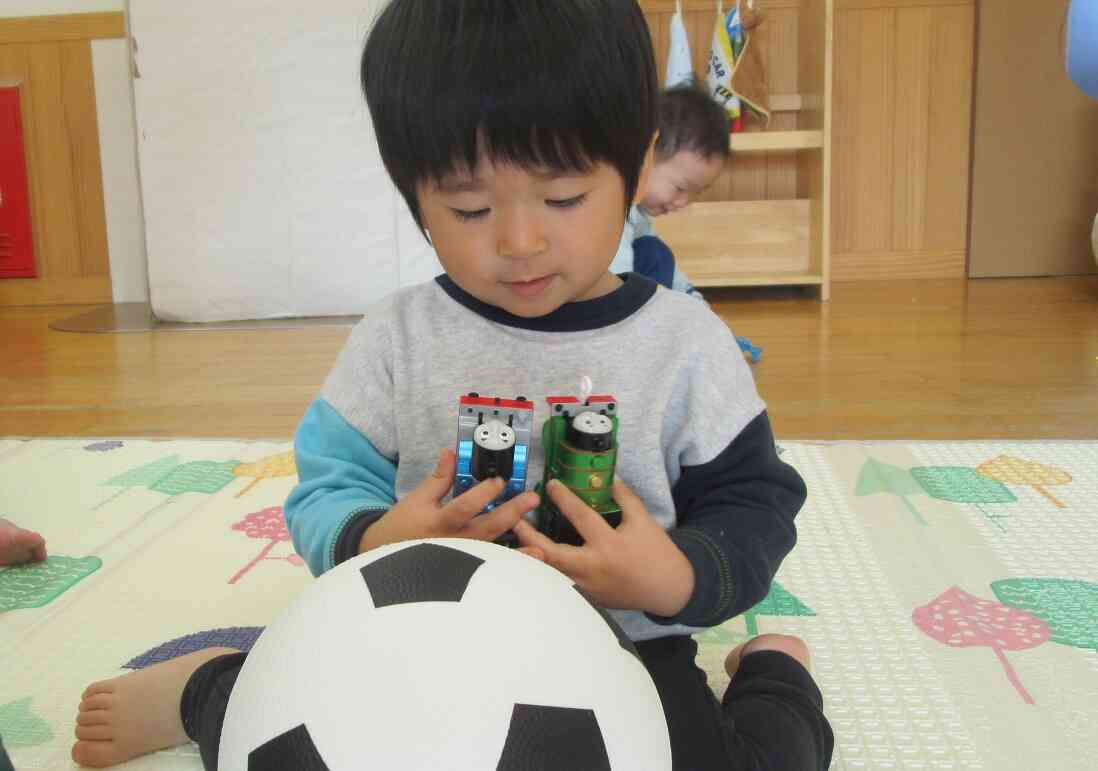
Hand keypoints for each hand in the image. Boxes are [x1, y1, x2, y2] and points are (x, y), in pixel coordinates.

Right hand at [359, 448, 540, 553]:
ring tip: (542, 547)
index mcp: (438, 522)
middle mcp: (453, 543)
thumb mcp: (416, 499)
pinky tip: (532, 564)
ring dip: (518, 550)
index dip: (482, 495)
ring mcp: (461, 560)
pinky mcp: (467, 569)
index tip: (499, 481)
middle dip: (511, 513)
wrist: (384, 558)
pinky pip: (492, 568)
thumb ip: (438, 479)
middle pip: (486, 529)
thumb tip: (451, 453)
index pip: (463, 508)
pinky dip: (513, 567)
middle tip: (532, 498)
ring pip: (493, 553)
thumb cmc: (401, 527)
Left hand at [514, 478, 693, 616]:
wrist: (668, 590)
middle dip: (529, 536)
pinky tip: (531, 559)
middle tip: (515, 519)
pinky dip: (543, 570)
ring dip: (530, 555)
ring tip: (516, 539)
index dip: (563, 498)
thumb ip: (625, 498)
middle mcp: (592, 567)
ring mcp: (586, 586)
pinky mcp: (586, 596)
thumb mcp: (643, 520)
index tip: (550, 484)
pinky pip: (558, 582)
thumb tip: (609, 478)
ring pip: (549, 572)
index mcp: (608, 545)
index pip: (580, 517)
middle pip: (550, 553)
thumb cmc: (656, 553)